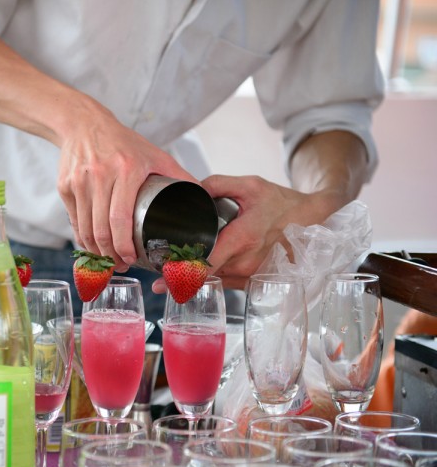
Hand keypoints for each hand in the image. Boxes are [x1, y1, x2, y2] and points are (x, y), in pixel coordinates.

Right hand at [56, 105, 194, 270]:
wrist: (84, 124)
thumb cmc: (122, 141)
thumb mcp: (154, 154)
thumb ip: (179, 175)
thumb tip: (204, 197)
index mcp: (126, 169)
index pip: (121, 218)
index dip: (124, 244)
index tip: (131, 258)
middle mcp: (100, 176)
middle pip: (101, 229)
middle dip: (110, 254)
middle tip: (121, 264)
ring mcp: (79, 182)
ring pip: (85, 229)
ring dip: (96, 250)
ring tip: (108, 259)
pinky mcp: (65, 187)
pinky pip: (74, 221)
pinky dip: (82, 237)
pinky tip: (92, 245)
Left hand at [152, 174, 342, 292]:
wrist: (310, 219)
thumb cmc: (280, 202)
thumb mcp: (250, 185)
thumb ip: (218, 184)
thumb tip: (192, 187)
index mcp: (243, 238)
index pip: (208, 262)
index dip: (183, 270)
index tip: (163, 274)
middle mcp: (246, 262)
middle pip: (206, 274)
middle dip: (181, 275)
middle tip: (157, 276)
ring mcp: (251, 274)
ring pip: (214, 280)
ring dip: (193, 279)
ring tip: (168, 278)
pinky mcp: (253, 280)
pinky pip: (225, 283)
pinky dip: (209, 280)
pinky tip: (193, 276)